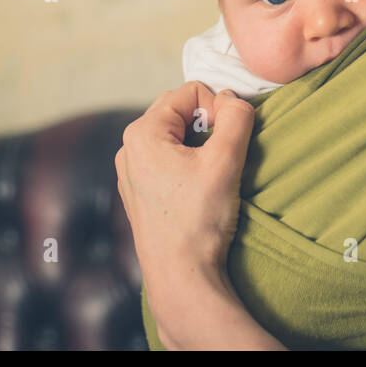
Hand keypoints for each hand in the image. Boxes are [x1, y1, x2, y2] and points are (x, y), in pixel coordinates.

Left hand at [115, 82, 254, 334]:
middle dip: (208, 126)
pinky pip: (168, 157)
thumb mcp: (225, 160)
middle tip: (220, 159)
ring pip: (176, 135)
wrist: (181, 275)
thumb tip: (233, 98)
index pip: (191, 91)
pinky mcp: (138, 190)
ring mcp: (131, 170)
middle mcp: (128, 147)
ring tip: (210, 177)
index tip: (226, 142)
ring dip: (200, 146)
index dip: (217, 109)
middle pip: (181, 110)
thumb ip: (236, 116)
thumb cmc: (199, 219)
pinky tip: (197, 191)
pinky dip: (189, 164)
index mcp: (142, 132)